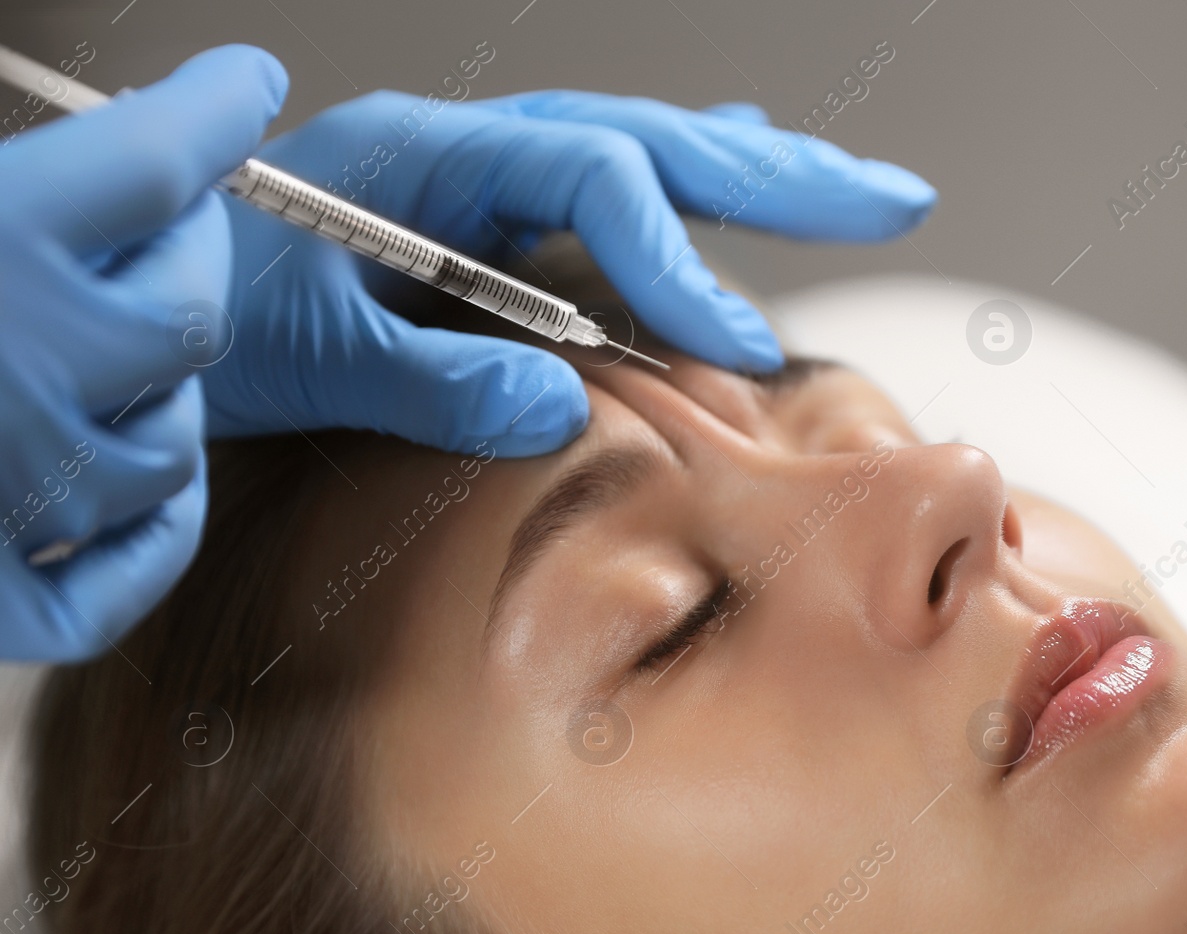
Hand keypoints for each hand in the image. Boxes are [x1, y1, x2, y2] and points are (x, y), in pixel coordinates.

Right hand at [0, 45, 285, 661]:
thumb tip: (110, 146)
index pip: (157, 160)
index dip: (212, 114)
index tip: (240, 88)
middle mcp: (18, 371)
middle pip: (190, 310)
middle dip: (192, 253)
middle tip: (169, 223)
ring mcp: (10, 498)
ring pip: (173, 441)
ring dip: (165, 389)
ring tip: (124, 349)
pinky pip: (123, 580)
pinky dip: (155, 533)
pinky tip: (147, 484)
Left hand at [206, 86, 936, 457]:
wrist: (157, 292)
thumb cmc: (219, 316)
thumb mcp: (310, 357)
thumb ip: (428, 379)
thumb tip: (555, 404)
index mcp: (430, 157)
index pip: (592, 178)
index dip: (677, 257)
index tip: (739, 342)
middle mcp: (476, 149)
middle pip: (657, 139)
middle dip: (782, 177)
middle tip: (891, 200)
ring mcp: (492, 178)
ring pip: (655, 154)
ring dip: (767, 176)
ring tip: (865, 196)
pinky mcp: (498, 216)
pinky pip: (616, 183)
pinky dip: (692, 182)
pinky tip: (744, 168)